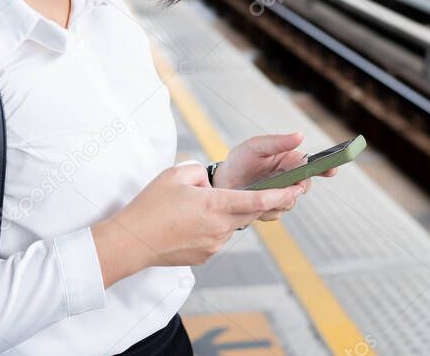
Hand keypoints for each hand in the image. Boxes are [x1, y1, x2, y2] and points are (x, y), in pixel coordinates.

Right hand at [94, 162, 301, 277]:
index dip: (281, 195)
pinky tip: (190, 222)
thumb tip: (212, 184)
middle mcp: (220, 228)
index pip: (257, 200)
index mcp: (215, 205)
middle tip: (264, 190)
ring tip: (197, 206)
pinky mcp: (205, 256)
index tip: (298, 189)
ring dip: (227, 213)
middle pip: (250, 213)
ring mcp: (213, 245)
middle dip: (257, 201)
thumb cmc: (151, 206)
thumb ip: (202, 173)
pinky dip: (213, 226)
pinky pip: (218, 236)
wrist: (131, 242)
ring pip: (232, 224)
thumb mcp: (176, 174)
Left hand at [212, 132, 337, 221]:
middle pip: (305, 186)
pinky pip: (277, 213)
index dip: (326, 167)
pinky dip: (266, 209)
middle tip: (289, 185)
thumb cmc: (240, 160)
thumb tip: (300, 136)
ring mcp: (281, 195)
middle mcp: (289, 178)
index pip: (313, 164)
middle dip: (297, 187)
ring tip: (261, 191)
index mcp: (289, 160)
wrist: (220, 183)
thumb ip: (277, 142)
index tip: (331, 169)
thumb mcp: (256, 146)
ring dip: (278, 198)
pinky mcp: (271, 209)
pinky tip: (254, 201)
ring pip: (291, 202)